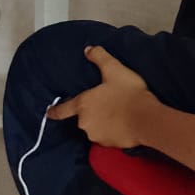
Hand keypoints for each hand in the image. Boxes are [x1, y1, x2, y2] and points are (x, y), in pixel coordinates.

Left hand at [45, 46, 159, 148]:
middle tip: (107, 102)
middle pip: (84, 116)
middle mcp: (85, 122)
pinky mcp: (109, 145)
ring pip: (95, 126)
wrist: (146, 120)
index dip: (55, 110)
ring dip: (102, 121)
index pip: (63, 109)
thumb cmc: (128, 93)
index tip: (48, 113)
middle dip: (92, 111)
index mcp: (83, 104)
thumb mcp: (114, 69)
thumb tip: (88, 50)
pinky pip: (107, 136)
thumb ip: (100, 57)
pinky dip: (112, 130)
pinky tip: (123, 122)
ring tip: (118, 111)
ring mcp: (96, 135)